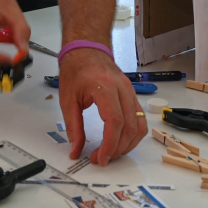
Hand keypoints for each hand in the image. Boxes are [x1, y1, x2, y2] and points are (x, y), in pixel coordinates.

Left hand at [60, 48, 146, 166]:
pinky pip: (139, 118)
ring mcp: (130, 91)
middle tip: (102, 158)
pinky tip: (121, 141)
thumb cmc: (76, 69)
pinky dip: (133, 134)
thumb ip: (73, 126)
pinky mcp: (132, 94)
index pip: (115, 122)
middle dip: (117, 148)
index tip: (101, 158)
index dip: (110, 145)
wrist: (86, 50)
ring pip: (139, 125)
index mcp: (105, 87)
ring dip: (128, 144)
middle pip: (129, 127)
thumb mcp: (68, 99)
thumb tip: (75, 149)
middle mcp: (122, 88)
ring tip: (112, 152)